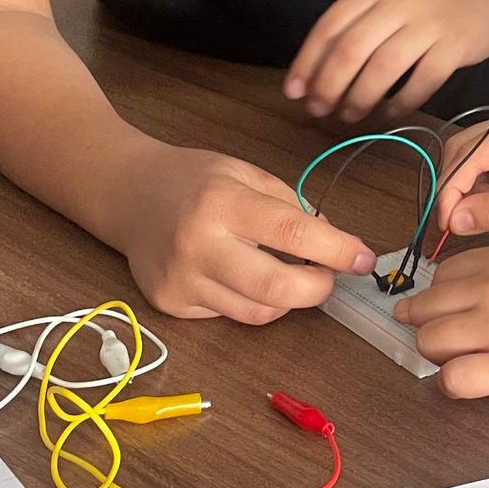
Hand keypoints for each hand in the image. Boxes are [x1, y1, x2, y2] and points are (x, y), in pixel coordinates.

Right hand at [108, 142, 374, 324]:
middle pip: (277, 288)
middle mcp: (199, 245)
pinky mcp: (171, 305)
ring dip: (287, 298)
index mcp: (223, 202)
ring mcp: (182, 280)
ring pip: (258, 312)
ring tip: (286, 271)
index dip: (337, 250)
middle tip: (329, 276)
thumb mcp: (244, 172)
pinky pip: (230, 315)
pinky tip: (242, 276)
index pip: (293, 234)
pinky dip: (251, 301)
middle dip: (318, 289)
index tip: (363, 258)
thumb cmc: (192, 179)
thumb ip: (290, 206)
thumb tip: (333, 243)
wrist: (125, 193)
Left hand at [284, 0, 488, 123]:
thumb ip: (353, 31)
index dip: (308, 62)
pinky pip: (423, 80)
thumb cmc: (424, 5)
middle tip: (319, 110)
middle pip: (352, 48)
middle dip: (329, 85)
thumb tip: (311, 80)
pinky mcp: (456, 45)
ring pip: (385, 66)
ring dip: (361, 96)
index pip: (330, 26)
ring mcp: (430, 24)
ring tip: (350, 115)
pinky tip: (390, 113)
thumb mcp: (385, 3)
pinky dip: (402, 102)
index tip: (295, 92)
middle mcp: (399, 3)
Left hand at [396, 245, 488, 413]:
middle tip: (450, 345)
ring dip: (440, 358)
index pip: (441, 275)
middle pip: (426, 308)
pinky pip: (449, 379)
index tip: (450, 315)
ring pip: (428, 341)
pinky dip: (454, 386)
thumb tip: (468, 297)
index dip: (442, 299)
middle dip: (431, 328)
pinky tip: (474, 386)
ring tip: (465, 365)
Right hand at [436, 103, 488, 236]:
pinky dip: (485, 199)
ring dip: (468, 196)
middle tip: (448, 229)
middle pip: (465, 154)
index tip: (443, 224)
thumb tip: (456, 220)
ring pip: (474, 167)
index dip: (450, 188)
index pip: (469, 152)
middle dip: (453, 190)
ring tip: (470, 227)